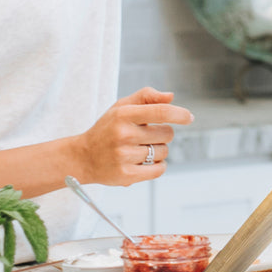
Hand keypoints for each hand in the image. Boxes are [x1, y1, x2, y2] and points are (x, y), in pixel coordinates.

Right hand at [70, 88, 192, 186]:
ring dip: (159, 150)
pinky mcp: (125, 175)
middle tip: (146, 136)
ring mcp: (124, 156)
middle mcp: (124, 135)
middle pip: (167, 134)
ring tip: (140, 149)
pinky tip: (146, 161)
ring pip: (164, 152)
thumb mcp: (121, 107)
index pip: (161, 112)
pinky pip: (159, 170)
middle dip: (163, 134)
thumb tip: (171, 96)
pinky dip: (158, 166)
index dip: (179, 114)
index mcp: (124, 114)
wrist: (82, 157)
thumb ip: (146, 97)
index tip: (189, 117)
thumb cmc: (107, 129)